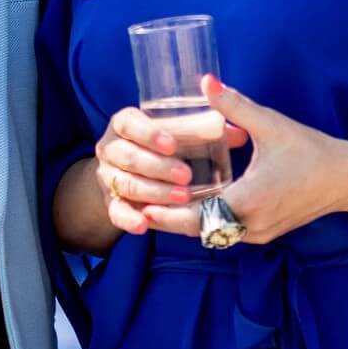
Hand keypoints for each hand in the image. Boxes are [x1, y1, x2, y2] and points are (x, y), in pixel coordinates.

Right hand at [92, 104, 249, 235]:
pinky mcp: (110, 201)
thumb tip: (240, 136)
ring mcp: (108, 176)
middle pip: (128, 156)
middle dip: (157, 166)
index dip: (149, 133)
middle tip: (187, 175)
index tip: (173, 144)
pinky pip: (115, 211)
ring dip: (153, 192)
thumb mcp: (175, 131)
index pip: (129, 123)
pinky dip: (128, 219)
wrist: (130, 169)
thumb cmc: (160, 144)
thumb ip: (202, 129)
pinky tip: (144, 224)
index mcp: (124, 124)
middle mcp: (111, 148)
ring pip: (126, 184)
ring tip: (182, 198)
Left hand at [140, 76, 347, 243]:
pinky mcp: (264, 232)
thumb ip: (234, 105)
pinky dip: (205, 223)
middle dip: (168, 220)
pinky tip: (189, 207)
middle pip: (199, 230)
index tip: (142, 205)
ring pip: (212, 233)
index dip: (168, 213)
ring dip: (186, 222)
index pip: (198, 216)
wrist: (346, 178)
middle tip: (137, 206)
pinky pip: (226, 231)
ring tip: (154, 207)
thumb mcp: (270, 125)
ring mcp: (258, 233)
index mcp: (250, 200)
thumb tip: (206, 81)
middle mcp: (251, 225)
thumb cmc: (310, 150)